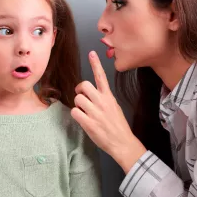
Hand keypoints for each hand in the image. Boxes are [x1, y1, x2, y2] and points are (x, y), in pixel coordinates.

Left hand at [71, 51, 146, 172]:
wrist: (122, 143)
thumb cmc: (118, 126)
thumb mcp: (115, 107)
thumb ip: (104, 99)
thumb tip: (91, 95)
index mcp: (109, 97)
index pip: (101, 76)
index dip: (96, 64)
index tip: (92, 53)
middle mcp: (102, 102)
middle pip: (84, 85)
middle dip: (79, 90)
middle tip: (81, 97)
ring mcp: (95, 112)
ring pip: (77, 99)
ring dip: (78, 105)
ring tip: (85, 112)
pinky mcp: (89, 123)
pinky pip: (75, 112)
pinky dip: (76, 115)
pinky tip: (83, 120)